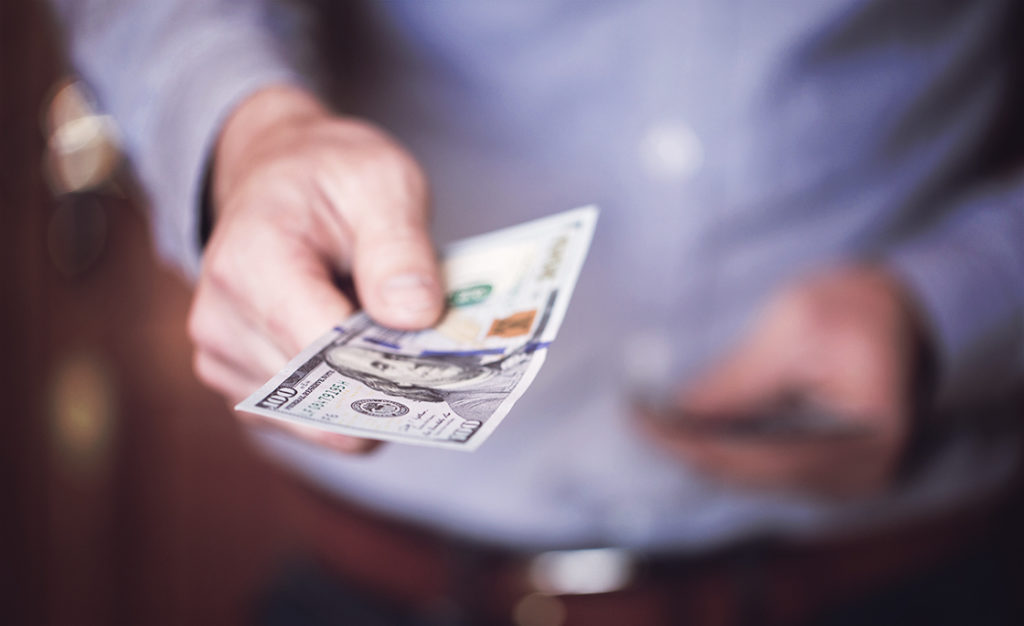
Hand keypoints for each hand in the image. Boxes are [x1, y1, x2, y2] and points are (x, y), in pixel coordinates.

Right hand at [188, 85, 443, 452]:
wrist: (278, 175)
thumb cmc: (330, 174)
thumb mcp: (382, 181)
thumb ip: (400, 247)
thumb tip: (414, 317)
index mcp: (250, 263)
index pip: (323, 350)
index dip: (390, 363)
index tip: (447, 361)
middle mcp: (219, 321)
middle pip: (322, 395)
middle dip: (385, 383)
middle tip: (435, 354)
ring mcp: (222, 359)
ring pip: (320, 422)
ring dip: (367, 392)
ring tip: (390, 337)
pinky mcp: (239, 384)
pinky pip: (310, 422)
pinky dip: (346, 398)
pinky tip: (363, 350)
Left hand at [640, 266, 927, 495]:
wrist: (905, 305)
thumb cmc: (857, 304)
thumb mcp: (795, 326)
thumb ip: (739, 379)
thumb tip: (676, 414)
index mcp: (864, 443)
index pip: (756, 457)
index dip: (689, 443)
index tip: (637, 418)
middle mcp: (858, 477)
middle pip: (749, 477)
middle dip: (687, 449)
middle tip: (634, 419)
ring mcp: (846, 479)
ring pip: (751, 478)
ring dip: (700, 452)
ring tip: (652, 422)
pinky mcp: (829, 468)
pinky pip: (763, 469)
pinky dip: (723, 449)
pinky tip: (686, 430)